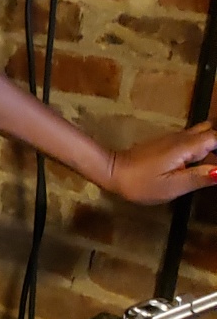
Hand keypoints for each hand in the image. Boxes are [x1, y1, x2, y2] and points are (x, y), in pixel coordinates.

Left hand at [99, 122, 216, 204]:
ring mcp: (173, 139)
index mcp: (186, 146)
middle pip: (211, 132)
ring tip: (209, 168)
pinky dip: (202, 148)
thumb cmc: (140, 183)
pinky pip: (192, 140)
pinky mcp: (167, 144)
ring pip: (202, 135)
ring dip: (212, 147)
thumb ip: (199, 177)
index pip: (216, 138)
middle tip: (213, 166)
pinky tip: (202, 163)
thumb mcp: (172, 186)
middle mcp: (182, 138)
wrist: (112, 172)